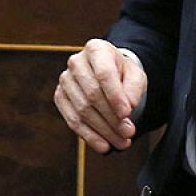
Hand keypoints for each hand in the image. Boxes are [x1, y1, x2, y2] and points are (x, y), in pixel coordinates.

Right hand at [54, 38, 145, 153]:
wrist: (107, 72)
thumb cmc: (122, 73)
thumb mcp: (135, 75)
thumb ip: (134, 87)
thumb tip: (128, 106)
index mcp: (96, 49)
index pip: (104, 74)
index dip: (115, 96)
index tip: (127, 114)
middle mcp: (76, 63)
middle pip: (92, 95)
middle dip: (111, 118)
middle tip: (128, 133)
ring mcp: (65, 80)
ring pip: (83, 110)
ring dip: (103, 130)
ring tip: (121, 142)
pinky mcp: (59, 97)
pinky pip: (72, 120)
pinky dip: (89, 135)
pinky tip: (103, 145)